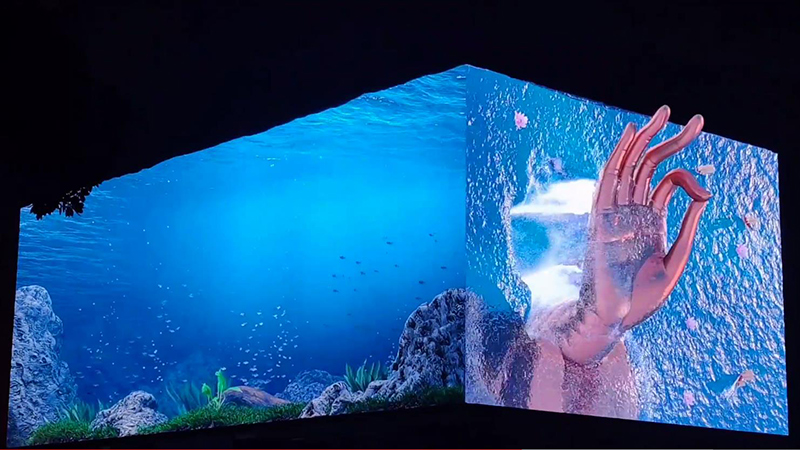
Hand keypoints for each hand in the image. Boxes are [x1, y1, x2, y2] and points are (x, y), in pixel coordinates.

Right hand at [560, 106, 710, 363]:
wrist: (615, 318)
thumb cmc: (642, 297)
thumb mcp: (676, 261)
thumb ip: (689, 228)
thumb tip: (704, 194)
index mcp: (649, 221)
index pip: (665, 182)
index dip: (685, 174)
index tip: (704, 187)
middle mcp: (632, 211)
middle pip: (649, 166)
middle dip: (670, 140)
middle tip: (697, 119)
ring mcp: (616, 213)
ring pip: (631, 167)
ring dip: (647, 139)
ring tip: (664, 114)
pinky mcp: (602, 220)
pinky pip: (610, 181)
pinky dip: (619, 158)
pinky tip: (630, 136)